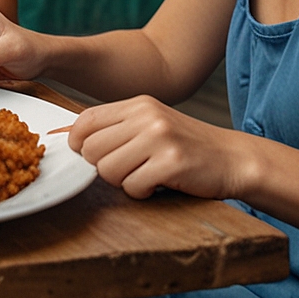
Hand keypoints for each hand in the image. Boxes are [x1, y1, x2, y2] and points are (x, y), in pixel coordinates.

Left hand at [68, 95, 249, 199]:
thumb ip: (113, 127)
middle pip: (91, 149)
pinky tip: (159, 184)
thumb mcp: (150, 124)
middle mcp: (147, 116)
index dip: (79, 143)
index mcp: (138, 104)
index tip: (92, 156)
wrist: (235, 158)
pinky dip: (142, 193)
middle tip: (128, 169)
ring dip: (123, 182)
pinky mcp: (171, 163)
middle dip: (103, 167)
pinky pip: (132, 186)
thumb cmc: (187, 146)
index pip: (85, 120)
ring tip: (145, 175)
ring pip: (107, 170)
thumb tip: (64, 133)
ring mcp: (160, 138)